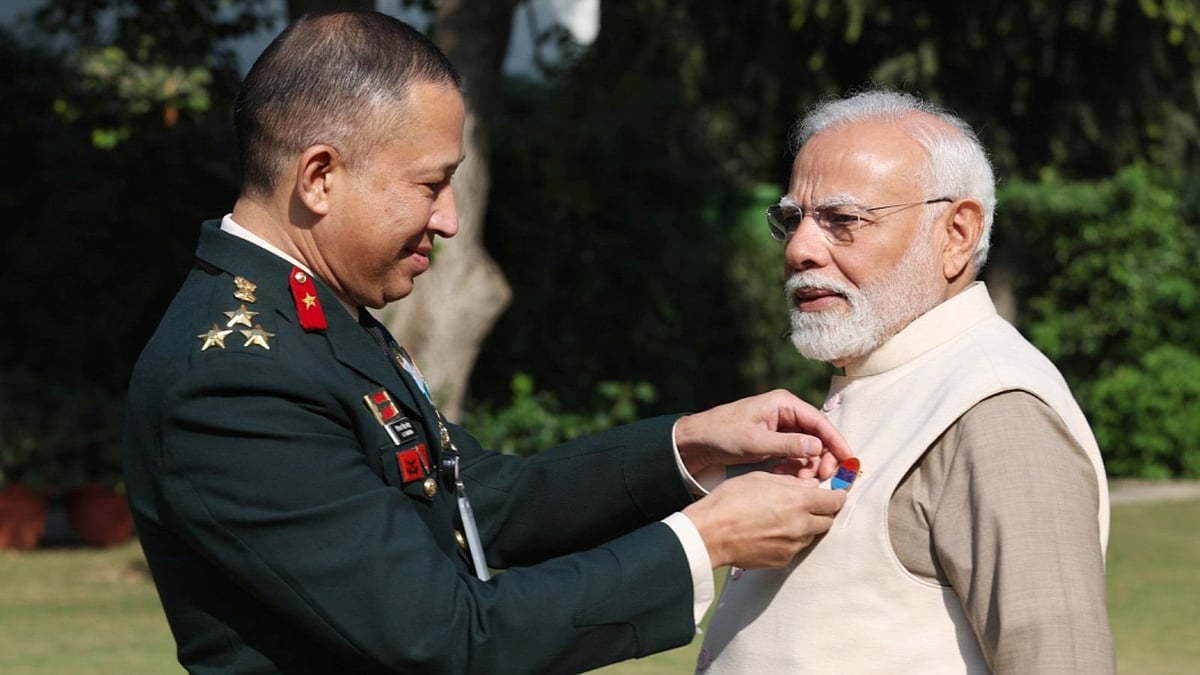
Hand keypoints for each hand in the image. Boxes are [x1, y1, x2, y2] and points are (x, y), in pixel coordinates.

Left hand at [674, 389, 850, 478]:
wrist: (698, 441)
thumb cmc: (723, 433)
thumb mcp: (756, 441)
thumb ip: (788, 445)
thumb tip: (818, 448)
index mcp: (784, 404)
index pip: (819, 421)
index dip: (836, 441)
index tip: (848, 460)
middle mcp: (786, 412)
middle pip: (818, 435)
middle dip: (823, 457)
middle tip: (823, 478)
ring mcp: (782, 427)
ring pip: (809, 447)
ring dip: (809, 465)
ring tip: (803, 481)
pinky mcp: (776, 441)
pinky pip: (796, 454)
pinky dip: (796, 467)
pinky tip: (787, 477)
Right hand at [682, 472, 845, 568]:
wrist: (709, 533)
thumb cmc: (730, 501)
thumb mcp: (760, 479)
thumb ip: (790, 482)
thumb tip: (810, 486)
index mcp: (798, 502)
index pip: (834, 502)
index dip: (837, 496)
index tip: (835, 495)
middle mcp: (801, 526)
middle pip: (827, 521)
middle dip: (822, 512)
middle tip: (807, 505)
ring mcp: (792, 546)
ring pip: (811, 535)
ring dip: (805, 527)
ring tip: (783, 518)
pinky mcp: (781, 560)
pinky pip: (794, 548)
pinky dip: (790, 540)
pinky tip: (771, 532)